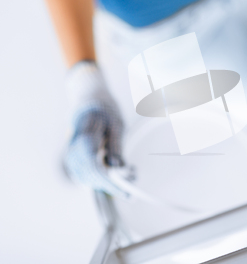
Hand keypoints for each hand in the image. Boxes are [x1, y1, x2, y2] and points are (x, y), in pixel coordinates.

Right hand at [63, 61, 127, 196]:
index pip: (94, 166)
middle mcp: (73, 148)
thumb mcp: (116, 123)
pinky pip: (86, 175)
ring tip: (129, 180)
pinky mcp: (75, 159)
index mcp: (83, 136)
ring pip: (87, 178)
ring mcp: (71, 155)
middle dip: (111, 185)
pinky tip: (117, 179)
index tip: (125, 191)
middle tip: (132, 188)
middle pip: (89, 176)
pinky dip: (101, 179)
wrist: (90, 99)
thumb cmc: (104, 109)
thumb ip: (115, 145)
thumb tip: (117, 168)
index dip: (109, 182)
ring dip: (107, 183)